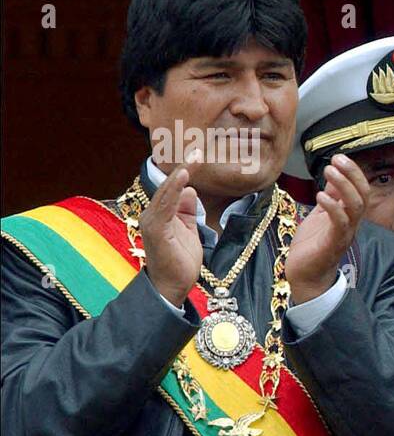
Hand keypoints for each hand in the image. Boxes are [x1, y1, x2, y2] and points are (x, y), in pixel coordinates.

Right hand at [139, 164, 202, 307]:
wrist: (172, 286)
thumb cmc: (179, 261)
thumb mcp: (188, 230)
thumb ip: (186, 211)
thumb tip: (190, 190)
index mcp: (161, 214)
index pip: (173, 188)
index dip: (185, 171)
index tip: (198, 155)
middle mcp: (153, 214)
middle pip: (169, 186)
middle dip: (184, 167)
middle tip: (198, 150)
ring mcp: (152, 221)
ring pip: (166, 192)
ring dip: (179, 174)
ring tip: (193, 159)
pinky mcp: (156, 229)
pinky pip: (165, 205)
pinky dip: (173, 190)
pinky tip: (183, 178)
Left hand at [286, 154, 369, 302]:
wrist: (305, 277)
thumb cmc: (312, 247)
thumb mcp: (320, 216)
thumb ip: (330, 198)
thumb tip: (334, 177)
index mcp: (349, 217)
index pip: (361, 190)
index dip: (353, 173)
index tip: (339, 157)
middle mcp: (351, 224)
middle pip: (363, 195)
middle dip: (352, 175)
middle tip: (337, 160)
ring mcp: (344, 234)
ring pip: (355, 207)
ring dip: (343, 186)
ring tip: (329, 171)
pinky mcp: (333, 244)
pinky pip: (339, 223)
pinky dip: (332, 207)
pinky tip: (320, 196)